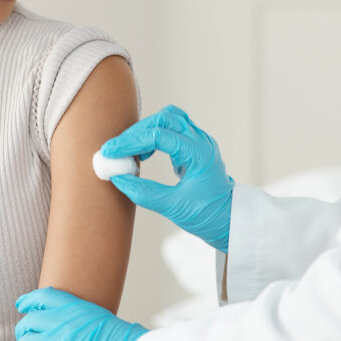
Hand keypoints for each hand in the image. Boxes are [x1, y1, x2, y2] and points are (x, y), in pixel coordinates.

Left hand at [10, 288, 146, 340]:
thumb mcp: (102, 319)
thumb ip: (83, 318)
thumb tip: (78, 323)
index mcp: (74, 307)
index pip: (43, 297)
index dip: (28, 301)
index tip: (22, 305)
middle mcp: (60, 322)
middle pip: (29, 321)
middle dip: (24, 329)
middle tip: (24, 335)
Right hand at [97, 105, 234, 250]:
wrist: (231, 221)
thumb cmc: (208, 215)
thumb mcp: (173, 207)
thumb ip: (143, 192)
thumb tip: (117, 178)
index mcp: (200, 153)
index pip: (159, 135)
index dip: (131, 142)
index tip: (110, 152)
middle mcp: (201, 141)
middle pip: (164, 118)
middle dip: (136, 132)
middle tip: (116, 150)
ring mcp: (199, 142)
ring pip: (168, 119)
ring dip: (146, 130)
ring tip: (131, 152)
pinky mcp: (194, 147)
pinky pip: (171, 129)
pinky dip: (154, 136)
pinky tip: (145, 154)